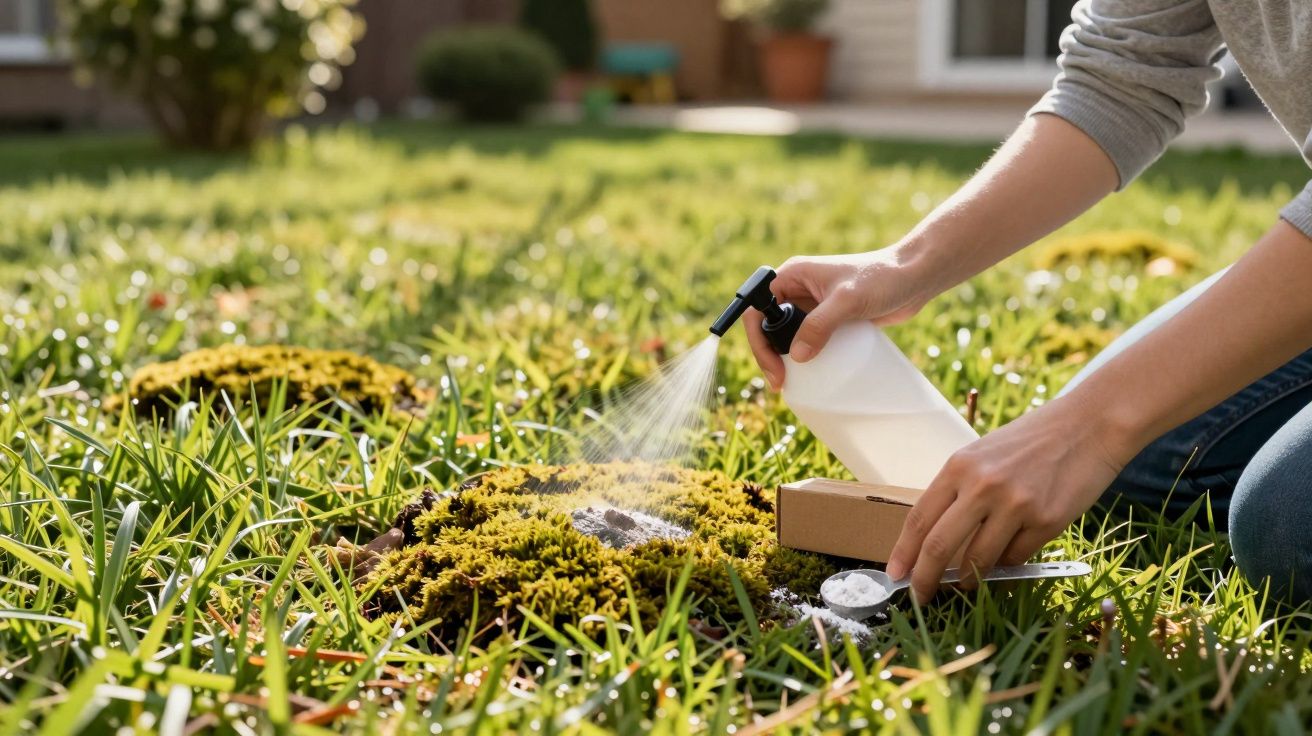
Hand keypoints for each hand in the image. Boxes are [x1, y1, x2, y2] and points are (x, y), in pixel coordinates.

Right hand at [744, 245, 937, 389]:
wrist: (915, 277)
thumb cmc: (882, 277)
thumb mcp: (848, 301)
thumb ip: (820, 325)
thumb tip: (796, 357)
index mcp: (792, 276)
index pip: (758, 309)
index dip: (757, 340)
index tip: (773, 367)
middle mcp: (798, 290)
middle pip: (769, 327)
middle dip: (769, 355)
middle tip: (781, 382)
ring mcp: (814, 306)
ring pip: (788, 336)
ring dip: (787, 359)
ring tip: (793, 383)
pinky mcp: (831, 319)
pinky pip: (810, 341)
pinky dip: (808, 358)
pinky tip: (813, 375)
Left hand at [885, 391, 1134, 603]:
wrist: (1089, 425)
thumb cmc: (1031, 441)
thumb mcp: (983, 455)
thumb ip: (960, 491)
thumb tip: (937, 541)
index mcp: (959, 467)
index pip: (919, 518)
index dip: (903, 552)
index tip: (895, 575)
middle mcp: (982, 486)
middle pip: (940, 546)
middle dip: (925, 579)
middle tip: (920, 597)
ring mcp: (1015, 504)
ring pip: (979, 560)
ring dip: (970, 578)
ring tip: (968, 580)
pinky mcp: (1046, 521)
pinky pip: (1016, 558)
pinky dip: (1008, 564)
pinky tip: (1009, 555)